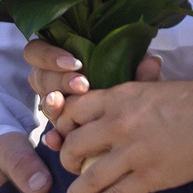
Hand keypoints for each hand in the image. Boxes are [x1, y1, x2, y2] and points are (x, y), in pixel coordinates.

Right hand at [23, 40, 159, 150]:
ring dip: (53, 105)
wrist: (127, 133)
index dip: (51, 56)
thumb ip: (138, 75)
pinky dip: (53, 137)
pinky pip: (51, 134)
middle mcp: (54, 84)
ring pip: (42, 103)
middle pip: (39, 77)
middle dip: (58, 80)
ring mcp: (55, 109)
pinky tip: (55, 140)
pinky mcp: (60, 134)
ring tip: (64, 106)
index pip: (40, 52)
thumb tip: (152, 61)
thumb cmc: (129, 103)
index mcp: (66, 65)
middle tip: (80, 85)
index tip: (75, 63)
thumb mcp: (132, 87)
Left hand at [54, 77, 192, 192]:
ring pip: (90, 176)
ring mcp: (133, 153)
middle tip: (70, 166)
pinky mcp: (150, 177)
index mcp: (118, 98)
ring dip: (76, 191)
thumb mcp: (150, 88)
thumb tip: (107, 106)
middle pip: (74, 144)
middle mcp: (118, 124)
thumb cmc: (192, 99)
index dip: (62, 126)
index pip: (73, 111)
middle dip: (66, 158)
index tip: (63, 136)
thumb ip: (125, 98)